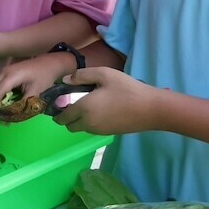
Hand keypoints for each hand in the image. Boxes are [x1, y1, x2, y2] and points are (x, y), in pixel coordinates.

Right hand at [0, 53, 75, 107]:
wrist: (49, 63)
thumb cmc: (43, 77)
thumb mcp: (35, 93)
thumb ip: (22, 105)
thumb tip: (12, 115)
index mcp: (11, 76)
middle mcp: (4, 72)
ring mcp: (4, 70)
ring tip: (1, 107)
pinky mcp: (6, 71)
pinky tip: (4, 99)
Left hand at [47, 67, 163, 134]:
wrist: (151, 109)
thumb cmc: (126, 89)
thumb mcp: (104, 74)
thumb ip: (81, 76)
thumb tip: (65, 80)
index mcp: (83, 109)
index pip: (62, 117)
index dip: (57, 112)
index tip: (60, 102)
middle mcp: (88, 123)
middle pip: (69, 126)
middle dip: (67, 117)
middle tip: (74, 102)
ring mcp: (99, 131)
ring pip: (81, 128)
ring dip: (80, 120)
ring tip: (90, 104)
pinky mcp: (109, 133)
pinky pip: (92, 129)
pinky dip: (91, 122)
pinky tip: (102, 109)